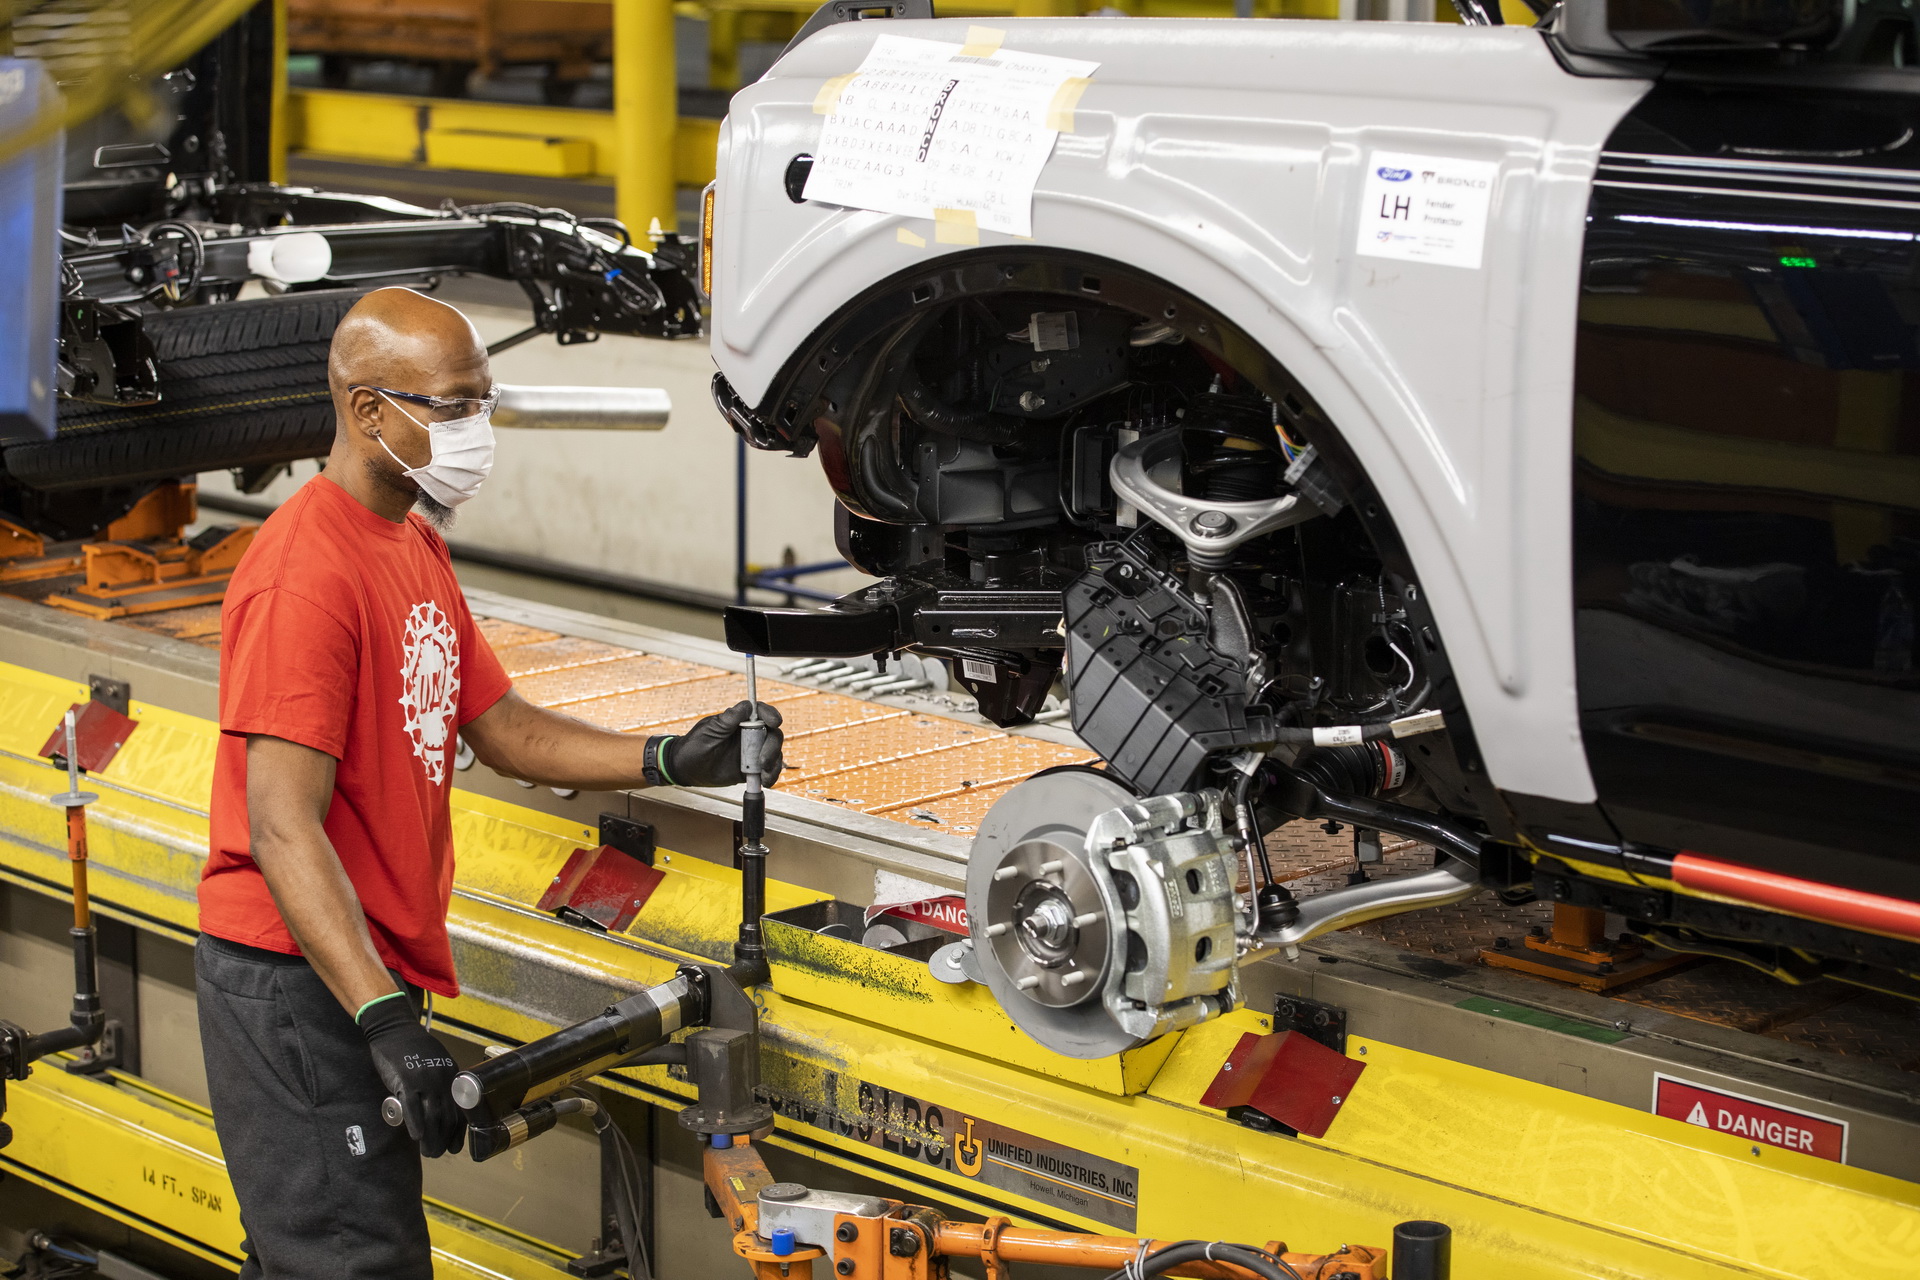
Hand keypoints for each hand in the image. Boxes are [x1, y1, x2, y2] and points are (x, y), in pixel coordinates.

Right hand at [359, 994, 465, 1157]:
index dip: (458, 1133)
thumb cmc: (414, 1049)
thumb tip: (440, 1111)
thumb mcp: (437, 1064)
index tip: (454, 1148)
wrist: (395, 1029)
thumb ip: (440, 1085)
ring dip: (431, 1138)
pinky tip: (416, 1137)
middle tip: (436, 1154)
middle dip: (444, 1141)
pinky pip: (412, 1106)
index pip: (460, 1111)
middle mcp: (443, 1079)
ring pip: (432, 1116)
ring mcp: (425, 1079)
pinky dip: (416, 1123)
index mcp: (453, 1076)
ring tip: (428, 1152)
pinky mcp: (405, 1080)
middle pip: (447, 1117)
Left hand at [663, 700, 784, 787]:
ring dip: (774, 763)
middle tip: (762, 759)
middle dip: (772, 746)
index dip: (771, 715)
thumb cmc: (695, 744)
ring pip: (774, 753)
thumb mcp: (711, 729)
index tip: (775, 722)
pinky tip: (764, 781)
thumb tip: (747, 705)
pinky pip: (768, 770)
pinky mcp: (751, 769)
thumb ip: (729, 718)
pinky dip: (771, 775)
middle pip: (773, 735)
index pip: (761, 713)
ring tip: (763, 773)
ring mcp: (752, 752)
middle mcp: (749, 735)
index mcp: (740, 721)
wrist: (686, 769)